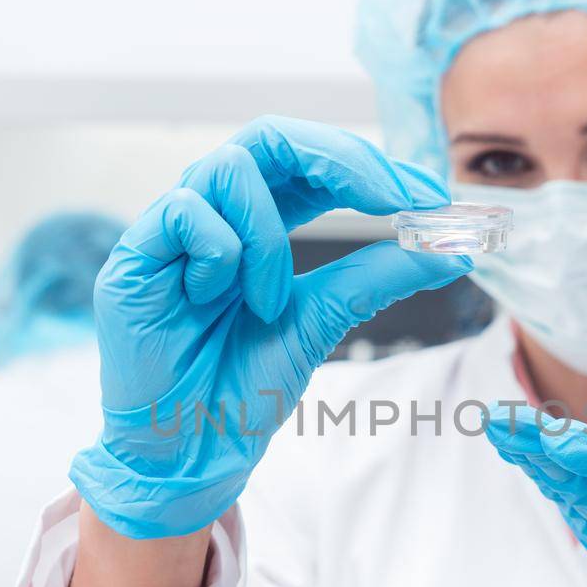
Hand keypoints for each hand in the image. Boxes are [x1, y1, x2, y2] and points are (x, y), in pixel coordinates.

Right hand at [70, 116, 469, 537]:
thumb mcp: (323, 320)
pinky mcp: (135, 255)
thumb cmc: (242, 388)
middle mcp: (215, 214)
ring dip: (269, 238)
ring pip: (230, 167)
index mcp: (258, 223)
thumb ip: (376, 277)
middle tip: (395, 200)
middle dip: (341, 160)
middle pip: (271, 136)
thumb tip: (451, 248)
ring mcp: (171, 230)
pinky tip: (210, 297)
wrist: (191, 450)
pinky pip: (186, 210)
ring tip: (267, 302)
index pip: (312, 162)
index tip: (429, 198)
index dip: (370, 167)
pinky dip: (218, 251)